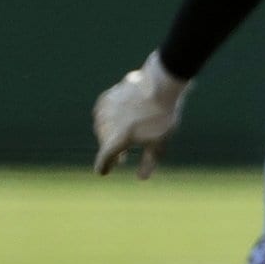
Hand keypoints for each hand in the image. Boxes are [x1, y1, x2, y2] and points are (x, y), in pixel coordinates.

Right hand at [92, 51, 190, 178]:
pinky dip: (110, 120)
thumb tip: (142, 178)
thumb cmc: (162, 117)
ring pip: (103, 128)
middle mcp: (105, 126)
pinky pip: (103, 114)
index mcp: (116, 140)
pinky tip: (118, 121)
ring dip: (110, 136)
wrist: (160, 86)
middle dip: (112, 152)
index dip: (103, 167)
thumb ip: (149, 162)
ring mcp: (103, 111)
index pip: (104, 159)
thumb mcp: (159, 144)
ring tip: (121, 139)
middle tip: (121, 159)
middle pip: (105, 144)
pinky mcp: (106, 98)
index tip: (102, 172)